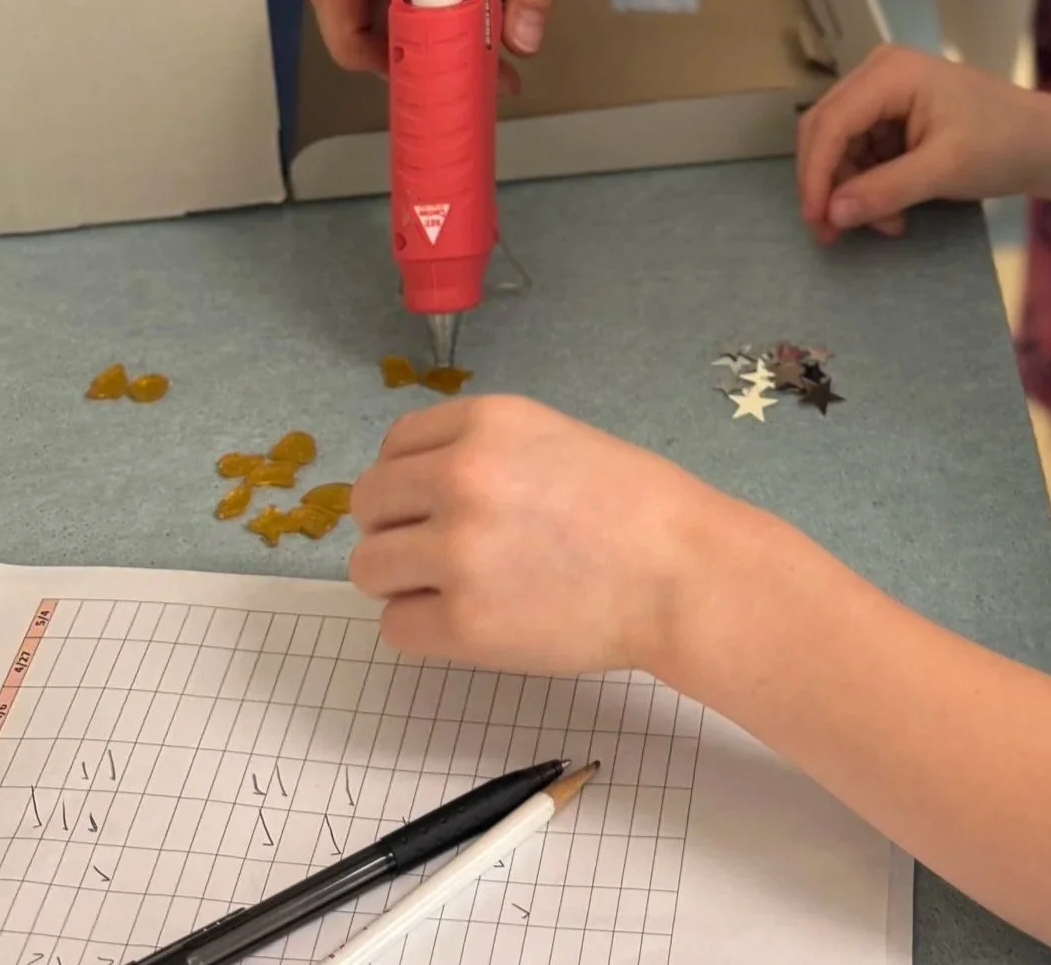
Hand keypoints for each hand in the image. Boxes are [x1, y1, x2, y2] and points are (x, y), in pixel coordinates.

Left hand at [347, 395, 743, 677]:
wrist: (681, 572)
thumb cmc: (631, 505)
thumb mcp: (551, 439)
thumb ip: (481, 452)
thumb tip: (413, 490)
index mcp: (485, 422)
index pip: (394, 445)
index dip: (408, 479)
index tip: (432, 504)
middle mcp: (460, 476)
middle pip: (369, 503)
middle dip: (395, 528)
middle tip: (439, 551)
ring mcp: (457, 551)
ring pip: (369, 567)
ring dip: (401, 581)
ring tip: (453, 588)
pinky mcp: (463, 622)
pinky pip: (396, 627)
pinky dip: (424, 628)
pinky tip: (470, 621)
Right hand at [796, 47, 1050, 242]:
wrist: (1046, 142)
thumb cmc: (1001, 146)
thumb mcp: (943, 171)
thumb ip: (884, 190)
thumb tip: (832, 215)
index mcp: (889, 73)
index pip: (830, 123)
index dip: (815, 174)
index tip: (817, 222)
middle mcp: (880, 72)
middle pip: (828, 129)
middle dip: (829, 184)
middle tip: (833, 234)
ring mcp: (887, 91)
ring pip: (843, 144)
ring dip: (855, 189)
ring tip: (890, 224)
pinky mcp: (896, 112)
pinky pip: (864, 149)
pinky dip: (872, 183)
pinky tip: (895, 210)